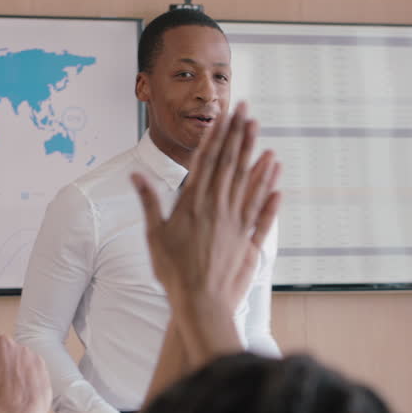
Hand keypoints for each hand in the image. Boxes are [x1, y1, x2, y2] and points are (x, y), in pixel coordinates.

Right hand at [131, 102, 281, 314]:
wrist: (200, 302)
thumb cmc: (173, 272)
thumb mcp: (153, 235)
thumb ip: (148, 202)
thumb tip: (134, 176)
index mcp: (193, 203)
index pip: (207, 161)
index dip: (217, 136)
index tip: (224, 116)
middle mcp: (217, 207)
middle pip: (230, 164)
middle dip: (238, 135)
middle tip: (247, 110)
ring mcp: (235, 222)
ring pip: (248, 182)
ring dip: (255, 156)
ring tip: (260, 134)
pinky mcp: (248, 239)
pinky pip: (262, 210)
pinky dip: (270, 191)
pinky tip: (276, 175)